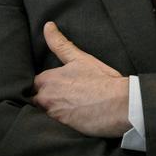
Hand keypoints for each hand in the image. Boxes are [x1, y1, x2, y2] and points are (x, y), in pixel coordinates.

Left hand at [32, 22, 130, 137]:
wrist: (121, 104)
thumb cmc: (103, 80)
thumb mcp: (80, 58)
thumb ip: (60, 43)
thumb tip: (47, 25)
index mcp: (48, 79)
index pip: (34, 84)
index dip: (42, 86)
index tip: (52, 88)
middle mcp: (46, 97)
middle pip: (35, 101)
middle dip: (43, 101)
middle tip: (60, 101)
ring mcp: (53, 115)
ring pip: (42, 115)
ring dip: (49, 113)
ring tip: (65, 112)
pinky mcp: (63, 129)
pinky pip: (52, 128)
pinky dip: (57, 126)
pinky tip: (68, 123)